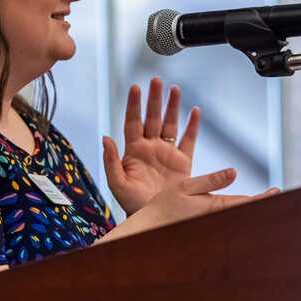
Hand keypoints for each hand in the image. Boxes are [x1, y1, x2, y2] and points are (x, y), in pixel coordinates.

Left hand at [102, 77, 199, 215]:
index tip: (135, 87)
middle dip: (154, 99)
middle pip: (152, 117)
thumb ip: (111, 161)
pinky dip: (193, 126)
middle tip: (156, 80)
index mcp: (134, 150)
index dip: (134, 104)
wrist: (155, 219)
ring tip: (175, 89)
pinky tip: (195, 112)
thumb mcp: (118, 184)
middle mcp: (150, 147)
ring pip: (170, 124)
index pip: (133, 121)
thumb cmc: (132, 203)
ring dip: (172, 107)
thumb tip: (105, 138)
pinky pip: (188, 140)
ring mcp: (167, 153)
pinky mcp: (183, 162)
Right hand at [133, 167, 279, 229]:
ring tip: (267, 201)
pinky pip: (226, 218)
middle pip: (246, 210)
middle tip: (280, 195)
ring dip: (252, 208)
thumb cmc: (163, 206)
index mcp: (214, 207)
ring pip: (238, 215)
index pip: (246, 202)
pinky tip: (244, 209)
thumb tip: (235, 173)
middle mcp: (216, 218)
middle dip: (263, 204)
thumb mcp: (185, 186)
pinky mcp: (205, 226)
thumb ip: (211, 180)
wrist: (148, 228)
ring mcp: (212, 224)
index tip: (279, 190)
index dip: (265, 197)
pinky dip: (238, 212)